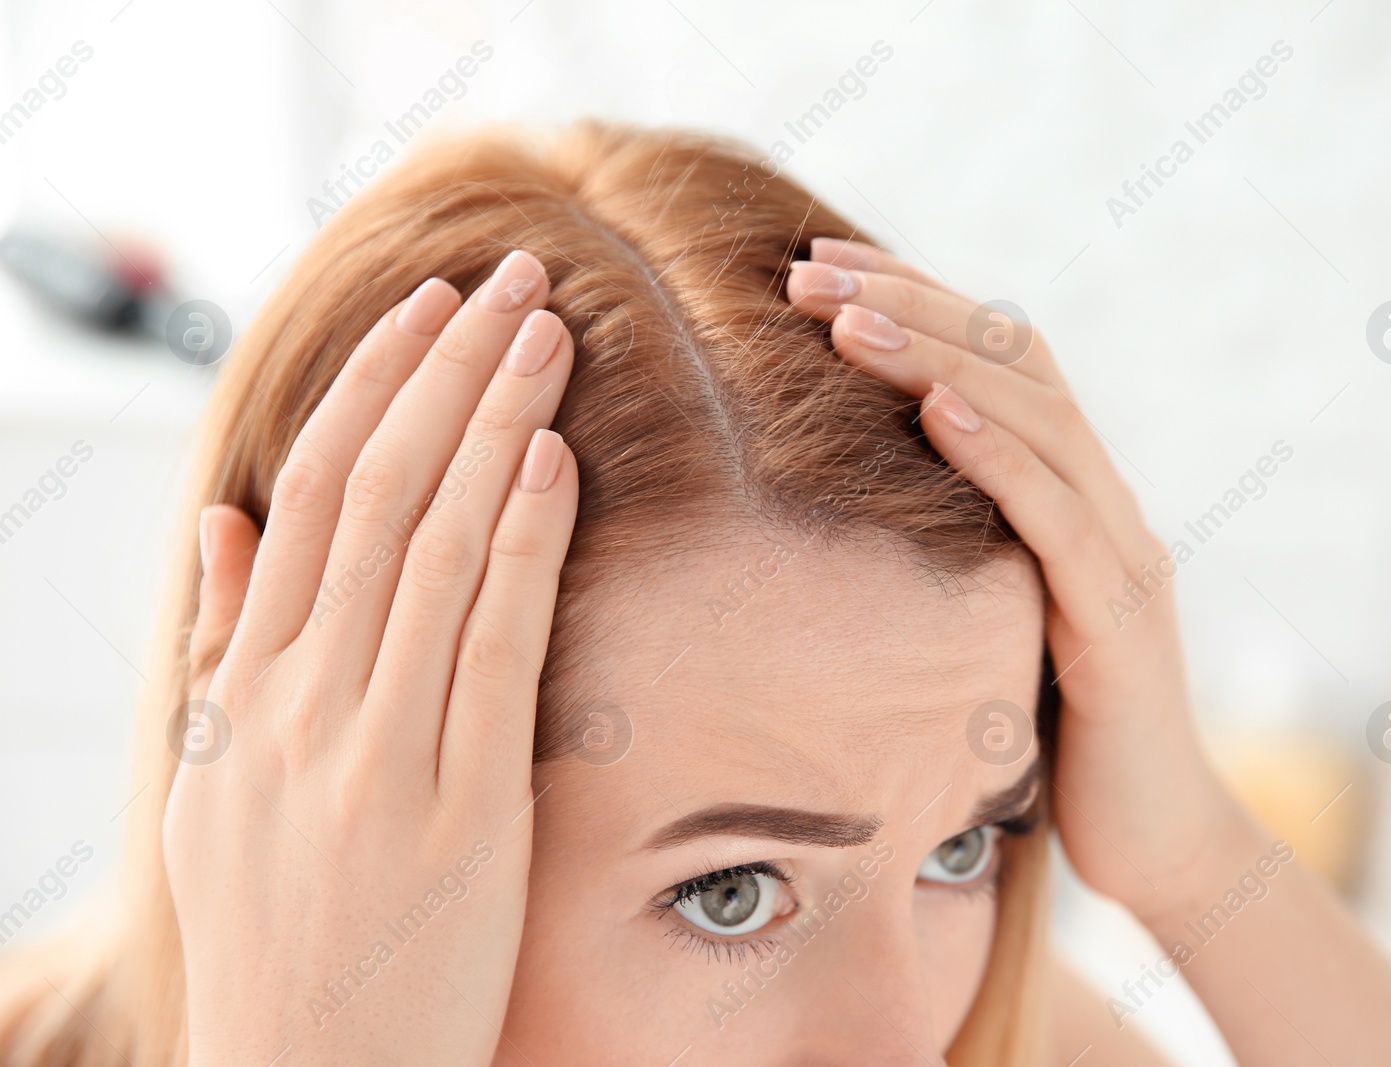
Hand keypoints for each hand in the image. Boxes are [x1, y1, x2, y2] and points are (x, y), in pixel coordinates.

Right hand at [165, 250, 576, 1066]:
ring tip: (546, 330)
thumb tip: (229, 518)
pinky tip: (555, 461)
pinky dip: (521, 545)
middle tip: (513, 277)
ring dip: (494, 422)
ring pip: (432, 548)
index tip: (432, 308)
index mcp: (247, 687)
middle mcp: (300, 703)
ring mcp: (375, 755)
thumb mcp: (215, 780)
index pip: (315, 492)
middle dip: (448, 369)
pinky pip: (490, 650)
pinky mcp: (456, 811)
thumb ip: (224, 644)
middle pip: (377, 492)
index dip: (377, 385)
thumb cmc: (276, 925)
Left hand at [785, 240, 1258, 921]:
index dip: (913, 300)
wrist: (1156, 839)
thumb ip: (959, 544)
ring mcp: (1121, 556)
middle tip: (810, 272)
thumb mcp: (995, 614)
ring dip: (938, 360)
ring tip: (849, 320)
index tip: (818, 265)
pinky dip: (999, 458)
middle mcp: (1106, 503)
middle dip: (909, 305)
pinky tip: (936, 413)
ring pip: (1037, 424)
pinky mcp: (1119, 624)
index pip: (997, 362)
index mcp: (1073, 493)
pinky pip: (1059, 524)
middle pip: (1014, 365)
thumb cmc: (1057, 731)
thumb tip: (852, 493)